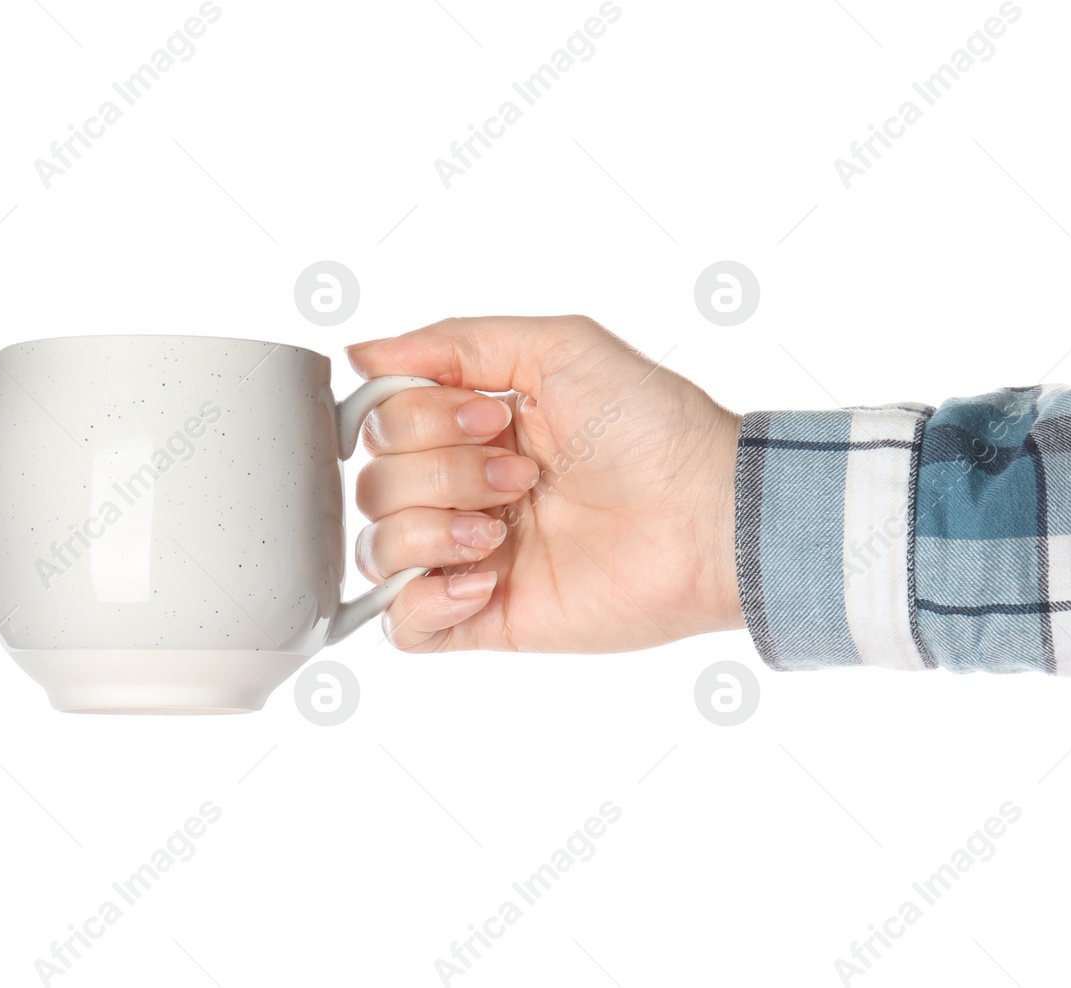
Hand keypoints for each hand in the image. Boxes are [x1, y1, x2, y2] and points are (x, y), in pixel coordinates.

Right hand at [346, 315, 744, 651]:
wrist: (709, 515)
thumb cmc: (653, 426)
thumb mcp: (559, 347)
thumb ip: (456, 342)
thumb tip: (361, 355)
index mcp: (477, 429)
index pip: (384, 423)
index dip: (418, 418)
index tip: (488, 417)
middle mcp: (467, 491)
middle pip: (374, 483)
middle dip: (438, 471)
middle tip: (521, 474)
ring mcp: (474, 557)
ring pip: (378, 549)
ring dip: (430, 530)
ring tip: (500, 530)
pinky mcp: (489, 618)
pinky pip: (401, 626)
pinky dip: (421, 600)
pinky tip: (482, 580)